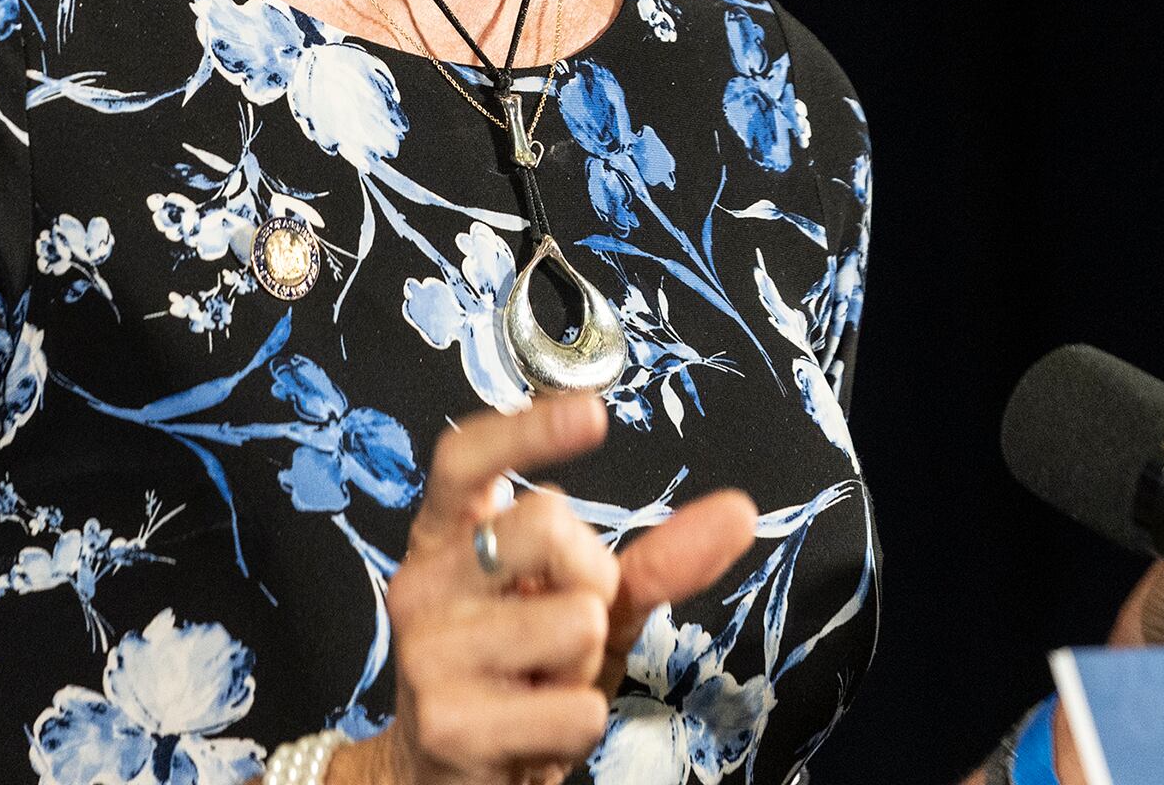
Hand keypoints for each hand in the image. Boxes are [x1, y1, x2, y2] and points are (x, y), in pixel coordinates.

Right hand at [336, 393, 755, 784]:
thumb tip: (737, 511)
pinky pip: (575, 707)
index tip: (592, 414)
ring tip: (544, 682)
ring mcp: (428, 652)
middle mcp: (426, 583)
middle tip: (564, 622)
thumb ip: (656, 557)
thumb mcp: (590, 607)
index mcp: (447, 538)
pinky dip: (579, 724)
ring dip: (585, 664)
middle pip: (547, 524)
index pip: (466, 459)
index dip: (525, 429)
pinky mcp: (448, 723)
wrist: (444, 779)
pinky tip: (539, 731)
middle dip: (591, 577)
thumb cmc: (520, 676)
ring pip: (574, 620)